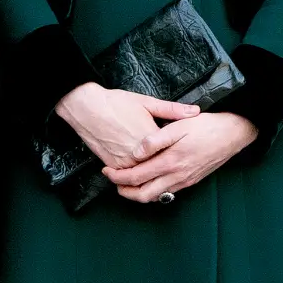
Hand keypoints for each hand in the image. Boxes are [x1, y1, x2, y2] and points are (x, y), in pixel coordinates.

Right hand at [54, 83, 200, 169]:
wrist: (86, 108)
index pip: (172, 154)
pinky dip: (135, 179)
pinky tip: (142, 176)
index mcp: (151, 140)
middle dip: (168, 172)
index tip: (186, 154)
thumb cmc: (116, 102)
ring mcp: (125, 163)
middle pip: (159, 171)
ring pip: (144, 179)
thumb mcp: (145, 102)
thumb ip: (172, 110)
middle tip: (177, 170)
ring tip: (161, 176)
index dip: (178, 154)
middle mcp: (139, 156)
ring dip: (153, 179)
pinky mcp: (113, 165)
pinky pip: (128, 179)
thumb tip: (195, 111)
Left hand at [102, 112, 257, 202]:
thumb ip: (154, 141)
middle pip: (144, 194)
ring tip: (125, 182)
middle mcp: (177, 176)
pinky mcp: (191, 180)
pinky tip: (147, 180)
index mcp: (171, 162)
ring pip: (156, 196)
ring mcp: (185, 181)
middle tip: (112, 181)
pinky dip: (152, 190)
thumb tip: (135, 154)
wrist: (232, 134)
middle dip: (125, 191)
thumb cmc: (205, 127)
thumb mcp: (178, 127)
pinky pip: (167, 192)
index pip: (137, 177)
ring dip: (138, 192)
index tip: (106, 171)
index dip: (119, 177)